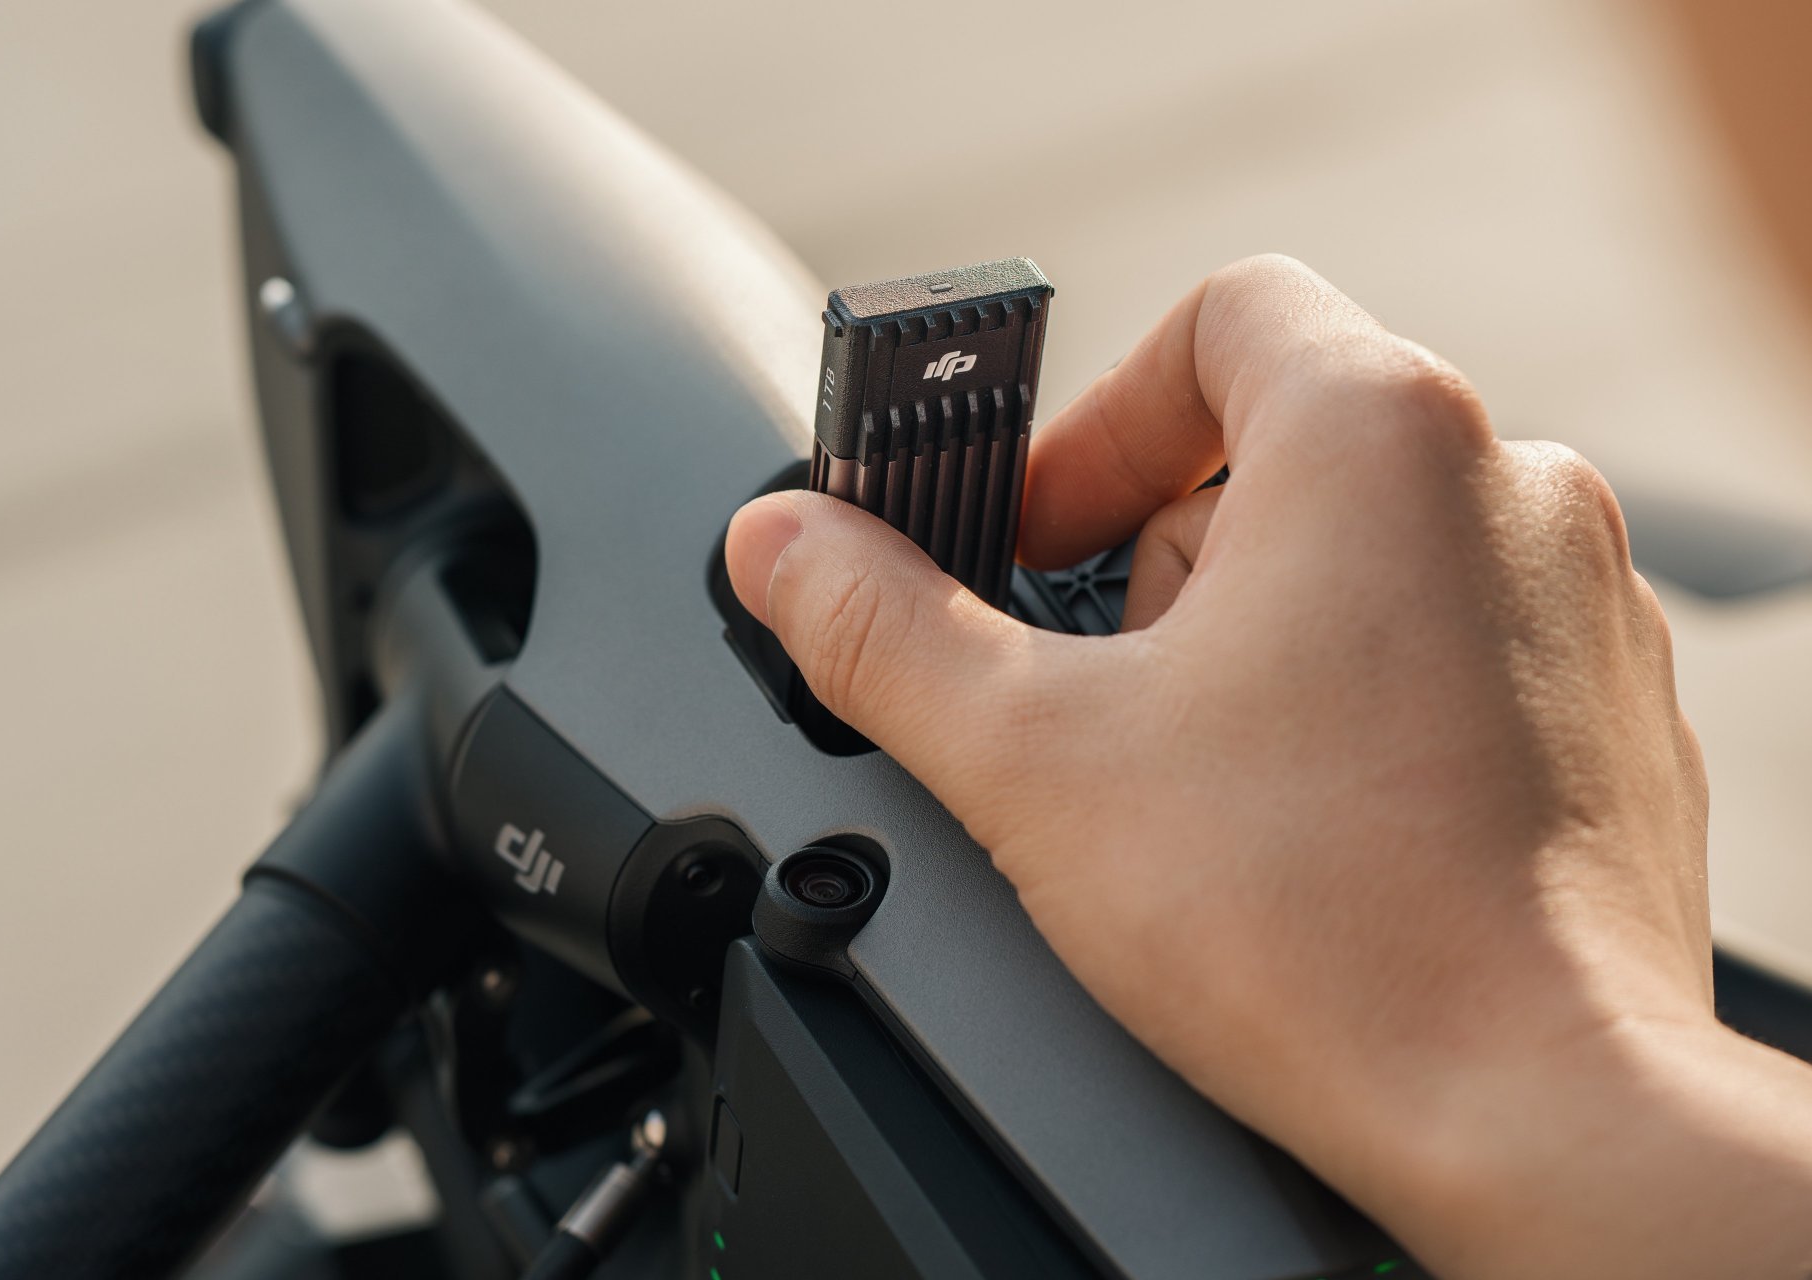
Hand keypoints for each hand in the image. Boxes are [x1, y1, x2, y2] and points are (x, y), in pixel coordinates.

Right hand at [726, 256, 1811, 1277]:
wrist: (1539, 1117)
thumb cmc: (1326, 928)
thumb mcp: (1029, 755)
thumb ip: (879, 628)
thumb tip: (786, 550)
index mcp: (1380, 435)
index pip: (1215, 315)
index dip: (1095, 423)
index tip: (1042, 537)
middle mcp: (1511, 489)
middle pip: (1277, 450)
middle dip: (1157, 565)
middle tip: (1102, 698)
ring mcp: (1579, 606)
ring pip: (1362, 558)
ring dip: (1250, 643)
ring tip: (1202, 785)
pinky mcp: (1606, 717)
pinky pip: (1450, 652)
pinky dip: (1354, 707)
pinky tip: (1303, 829)